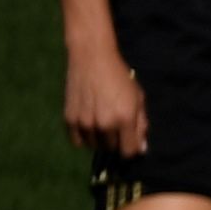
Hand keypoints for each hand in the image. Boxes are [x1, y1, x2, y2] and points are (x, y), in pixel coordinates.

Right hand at [64, 39, 146, 161]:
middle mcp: (103, 124)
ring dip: (99, 139)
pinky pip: (77, 141)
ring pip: (94, 146)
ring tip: (101, 122)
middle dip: (116, 141)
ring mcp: (84, 122)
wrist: (91, 58)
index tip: (130, 139)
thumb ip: (141, 125)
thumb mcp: (138, 99)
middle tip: (115, 125)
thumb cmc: (119, 77)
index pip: (129, 151)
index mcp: (124, 119)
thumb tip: (141, 149)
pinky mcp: (69, 118)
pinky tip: (89, 124)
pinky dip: (84, 137)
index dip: (132, 148)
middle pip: (111, 149)